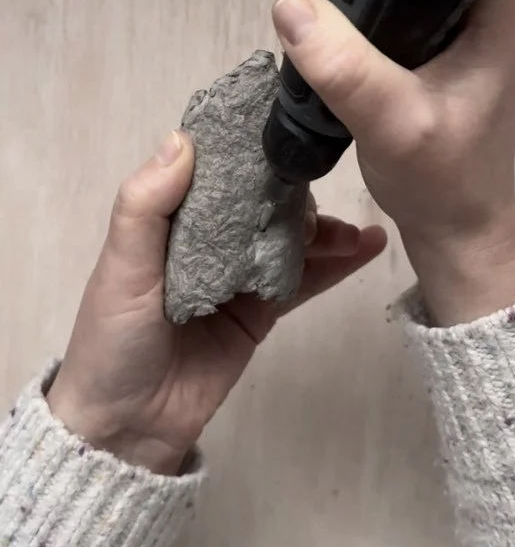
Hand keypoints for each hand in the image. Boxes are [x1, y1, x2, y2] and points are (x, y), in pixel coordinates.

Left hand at [47, 131, 385, 475]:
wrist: (128, 427)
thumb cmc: (113, 339)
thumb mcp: (121, 268)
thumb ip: (146, 205)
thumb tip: (183, 138)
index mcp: (169, 220)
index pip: (215, 170)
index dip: (247, 145)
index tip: (288, 120)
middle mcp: (208, 240)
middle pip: (261, 201)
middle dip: (298, 189)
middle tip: (333, 186)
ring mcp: (239, 276)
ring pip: (289, 238)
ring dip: (326, 229)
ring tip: (358, 230)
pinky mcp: (262, 311)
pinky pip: (303, 280)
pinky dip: (336, 264)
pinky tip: (368, 247)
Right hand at [272, 0, 514, 326]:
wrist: (452, 236)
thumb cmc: (444, 181)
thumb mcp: (394, 123)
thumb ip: (346, 67)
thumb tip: (290, 5)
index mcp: (497, 19)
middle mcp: (483, 19)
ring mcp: (457, 40)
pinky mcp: (432, 61)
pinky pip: (403, 13)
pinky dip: (376, 3)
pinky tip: (341, 4)